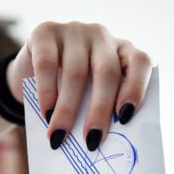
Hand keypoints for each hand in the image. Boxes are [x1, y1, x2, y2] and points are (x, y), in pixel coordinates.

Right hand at [6, 21, 152, 150]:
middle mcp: (102, 36)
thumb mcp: (92, 96)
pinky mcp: (45, 32)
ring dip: (68, 110)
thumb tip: (101, 143)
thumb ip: (103, 110)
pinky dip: (47, 93)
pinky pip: (47, 64)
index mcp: (124, 51)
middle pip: (107, 72)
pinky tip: (45, 114)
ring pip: (76, 72)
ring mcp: (74, 31)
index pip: (140, 63)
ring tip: (60, 136)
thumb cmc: (73, 92)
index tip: (125, 118)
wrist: (32, 73)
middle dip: (99, 110)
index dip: (136, 88)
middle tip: (92, 141)